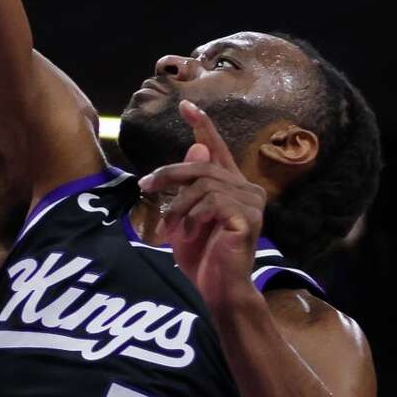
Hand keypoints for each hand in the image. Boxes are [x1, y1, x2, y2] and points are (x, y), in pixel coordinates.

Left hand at [138, 100, 266, 312]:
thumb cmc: (201, 256)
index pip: (217, 150)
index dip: (203, 127)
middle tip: (144, 187)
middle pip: (201, 165)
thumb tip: (195, 149)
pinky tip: (187, 233)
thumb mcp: (186, 216)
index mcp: (232, 186)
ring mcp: (252, 204)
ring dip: (178, 205)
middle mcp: (247, 190)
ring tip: (171, 227)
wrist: (217, 290)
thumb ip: (189, 186)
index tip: (186, 106)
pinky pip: (212, 203)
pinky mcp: (249, 218)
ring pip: (203, 184)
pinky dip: (192, 217)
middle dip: (168, 175)